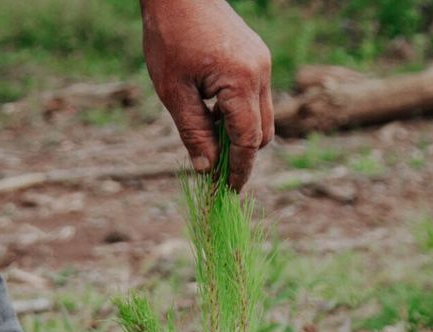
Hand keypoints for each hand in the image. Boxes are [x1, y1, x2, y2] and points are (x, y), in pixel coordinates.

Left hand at [141, 0, 272, 189]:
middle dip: (241, 155)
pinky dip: (239, 112)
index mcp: (241, 82)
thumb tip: (207, 170)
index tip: (227, 192)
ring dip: (239, 133)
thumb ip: (194, 132)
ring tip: (209, 135)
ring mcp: (262, 63)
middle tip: (215, 169)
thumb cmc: (170, 36)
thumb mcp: (174, 92)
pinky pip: (256, 97)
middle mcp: (260, 73)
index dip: (239, 171)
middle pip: (262, 133)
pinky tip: (212, 109)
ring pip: (261, 116)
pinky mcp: (257, 57)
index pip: (248, 141)